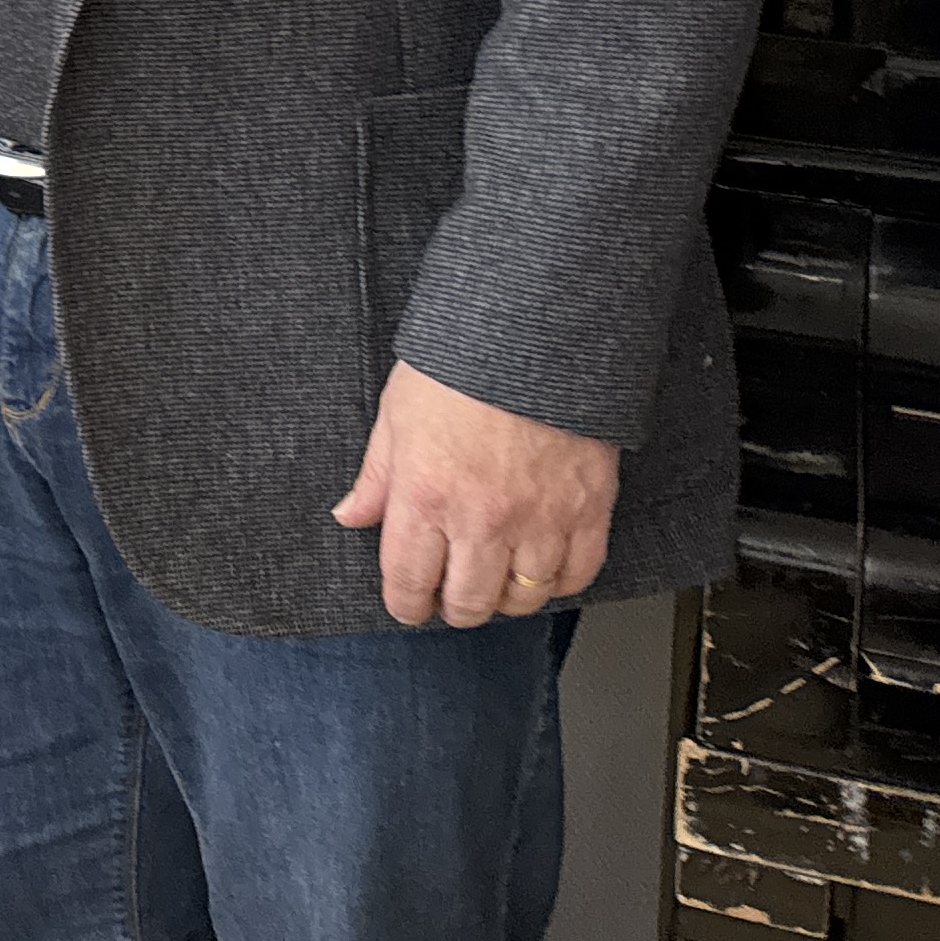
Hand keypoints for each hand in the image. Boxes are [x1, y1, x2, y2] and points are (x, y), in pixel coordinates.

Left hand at [332, 358, 620, 628]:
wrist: (536, 332)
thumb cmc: (465, 364)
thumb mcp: (397, 414)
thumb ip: (376, 477)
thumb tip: (351, 516)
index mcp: (426, 495)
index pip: (409, 582)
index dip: (406, 604)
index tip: (408, 603)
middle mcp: (481, 517)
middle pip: (468, 603)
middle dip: (454, 608)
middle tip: (452, 596)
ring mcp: (539, 519)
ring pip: (523, 598)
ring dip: (505, 599)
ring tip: (496, 581)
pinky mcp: (588, 510)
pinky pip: (578, 574)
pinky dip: (560, 583)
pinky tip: (544, 570)